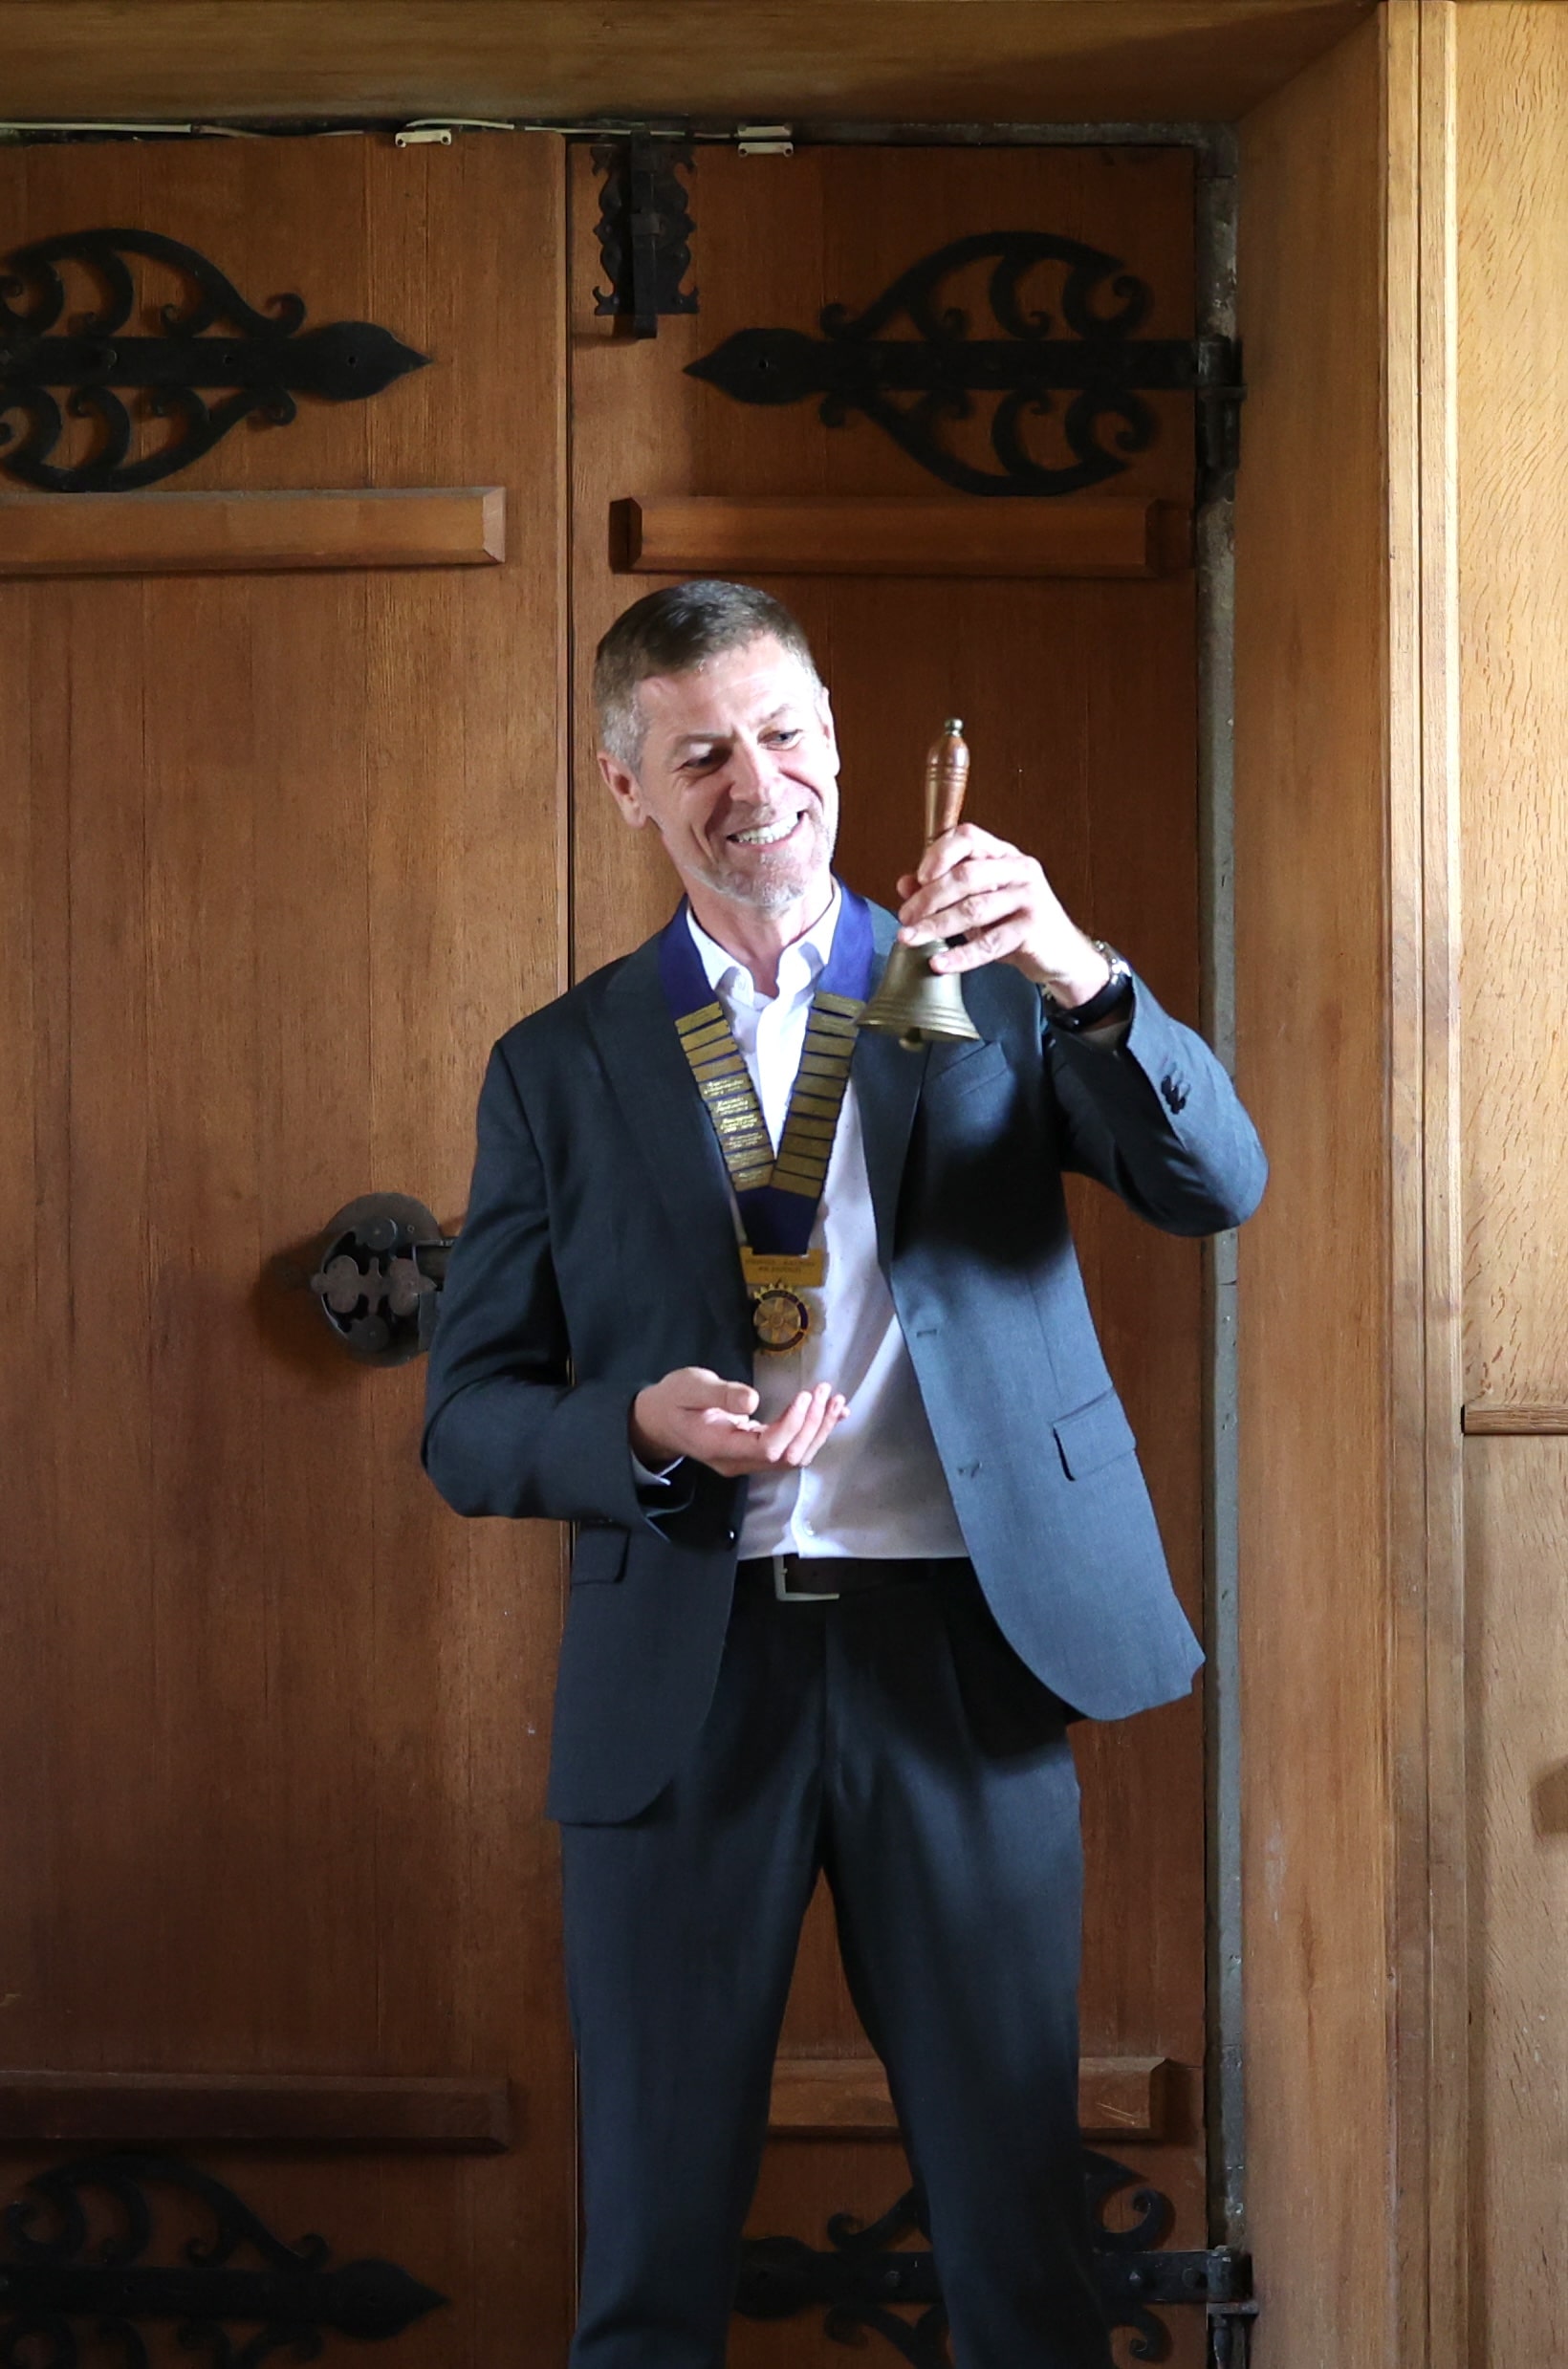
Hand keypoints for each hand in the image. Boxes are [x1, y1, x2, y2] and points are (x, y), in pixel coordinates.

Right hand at [631, 1369, 847, 1477]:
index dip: (792, 1425)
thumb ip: (720, 1395)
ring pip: (793, 1457)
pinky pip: (790, 1450)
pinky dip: (813, 1433)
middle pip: (787, 1456)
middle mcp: (738, 1462)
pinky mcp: (755, 1453)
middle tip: (825, 1392)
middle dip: (811, 1425)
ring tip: (836, 1402)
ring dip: (818, 1430)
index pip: (767, 1447)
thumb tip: (752, 1400)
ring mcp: (747, 1461)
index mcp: (720, 1446)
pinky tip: (832, 1416)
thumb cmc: (673, 1400)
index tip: (805, 1395)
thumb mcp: (690, 1387)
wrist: (660, 1422)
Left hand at [896, 822, 1109, 1004]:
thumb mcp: (979, 901)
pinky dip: (961, 956)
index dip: (939, 853)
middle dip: (928, 898)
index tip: (918, 877)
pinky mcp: (1033, 930)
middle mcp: (1019, 870)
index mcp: (1004, 854)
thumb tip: (904, 884)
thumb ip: (942, 890)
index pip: (968, 837)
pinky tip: (940, 963)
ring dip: (936, 926)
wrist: (1062, 954)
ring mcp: (1029, 898)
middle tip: (905, 917)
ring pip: (974, 909)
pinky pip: (990, 943)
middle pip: (965, 876)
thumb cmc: (1016, 923)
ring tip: (911, 939)